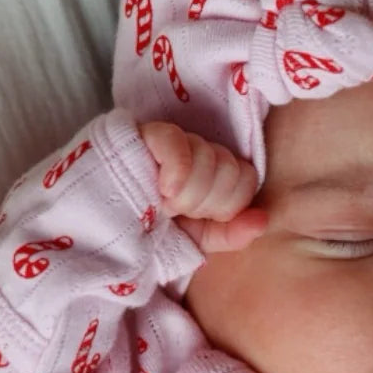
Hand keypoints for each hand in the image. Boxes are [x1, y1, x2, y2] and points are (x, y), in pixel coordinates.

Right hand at [139, 121, 268, 254]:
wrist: (111, 223)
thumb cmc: (154, 229)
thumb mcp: (197, 240)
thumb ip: (232, 234)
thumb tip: (262, 220)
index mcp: (218, 173)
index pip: (247, 179)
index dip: (226, 206)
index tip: (198, 218)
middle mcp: (203, 151)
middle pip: (229, 170)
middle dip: (203, 203)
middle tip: (176, 212)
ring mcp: (179, 140)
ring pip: (206, 157)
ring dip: (184, 193)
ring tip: (161, 202)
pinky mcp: (152, 133)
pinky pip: (177, 141)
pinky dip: (175, 172)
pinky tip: (162, 189)